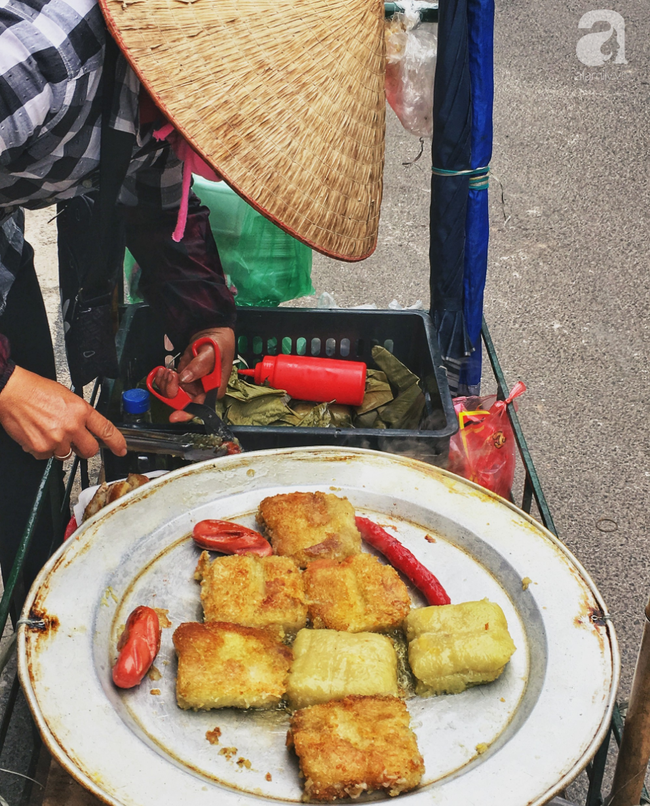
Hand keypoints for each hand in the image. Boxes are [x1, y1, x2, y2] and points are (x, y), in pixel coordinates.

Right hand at [0, 367, 126, 459]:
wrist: (12, 391)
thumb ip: (80, 414)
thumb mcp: (67, 396)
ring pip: (66, 454)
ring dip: (60, 447)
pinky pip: (47, 456)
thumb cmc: (36, 390)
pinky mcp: (41, 448)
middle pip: (89, 450)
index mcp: (81, 411)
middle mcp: (71, 426)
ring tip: (48, 430)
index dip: (116, 442)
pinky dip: (43, 449)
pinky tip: (38, 434)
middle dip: (84, 449)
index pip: (106, 429)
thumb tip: (87, 427)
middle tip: (75, 442)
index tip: (121, 449)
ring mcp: (56, 439)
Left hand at [153, 327, 234, 422]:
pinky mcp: (182, 381)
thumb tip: (186, 378)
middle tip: (170, 374)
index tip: (174, 416)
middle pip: (182, 402)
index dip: (187, 412)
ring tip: (167, 369)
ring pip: (173, 395)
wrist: (211, 333)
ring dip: (166, 383)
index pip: (200, 407)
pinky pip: (168, 386)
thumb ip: (200, 365)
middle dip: (172, 390)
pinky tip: (162, 370)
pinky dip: (162, 379)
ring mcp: (191, 387)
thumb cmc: (218, 343)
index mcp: (214, 390)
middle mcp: (202, 392)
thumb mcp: (212, 351)